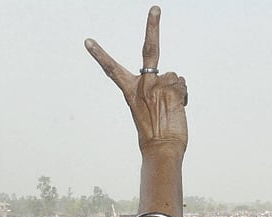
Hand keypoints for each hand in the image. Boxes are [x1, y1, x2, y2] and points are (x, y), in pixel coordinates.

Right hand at [85, 6, 187, 155]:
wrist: (162, 148)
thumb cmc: (154, 133)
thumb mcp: (146, 109)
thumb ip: (154, 90)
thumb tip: (171, 77)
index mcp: (131, 91)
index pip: (112, 69)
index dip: (100, 55)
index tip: (88, 41)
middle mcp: (143, 85)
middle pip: (149, 50)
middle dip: (152, 26)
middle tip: (155, 8)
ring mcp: (158, 85)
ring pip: (173, 77)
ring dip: (176, 91)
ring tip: (170, 109)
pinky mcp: (173, 89)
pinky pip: (182, 85)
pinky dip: (183, 96)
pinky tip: (178, 109)